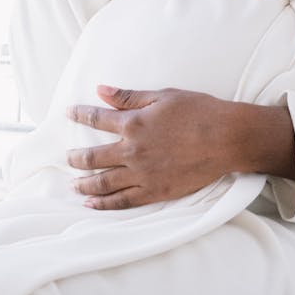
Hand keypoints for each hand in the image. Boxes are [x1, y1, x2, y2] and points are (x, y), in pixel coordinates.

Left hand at [66, 85, 237, 208]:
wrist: (227, 138)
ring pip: (103, 183)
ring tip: (72, 185)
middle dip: (76, 158)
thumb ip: (128, 97)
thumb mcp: (163, 96)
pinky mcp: (156, 191)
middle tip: (66, 158)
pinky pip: (124, 201)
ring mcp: (143, 174)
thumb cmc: (198, 111)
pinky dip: (104, 204)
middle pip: (93, 157)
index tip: (68, 113)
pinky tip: (92, 204)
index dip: (80, 115)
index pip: (97, 119)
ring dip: (84, 185)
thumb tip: (100, 90)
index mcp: (133, 124)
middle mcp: (133, 151)